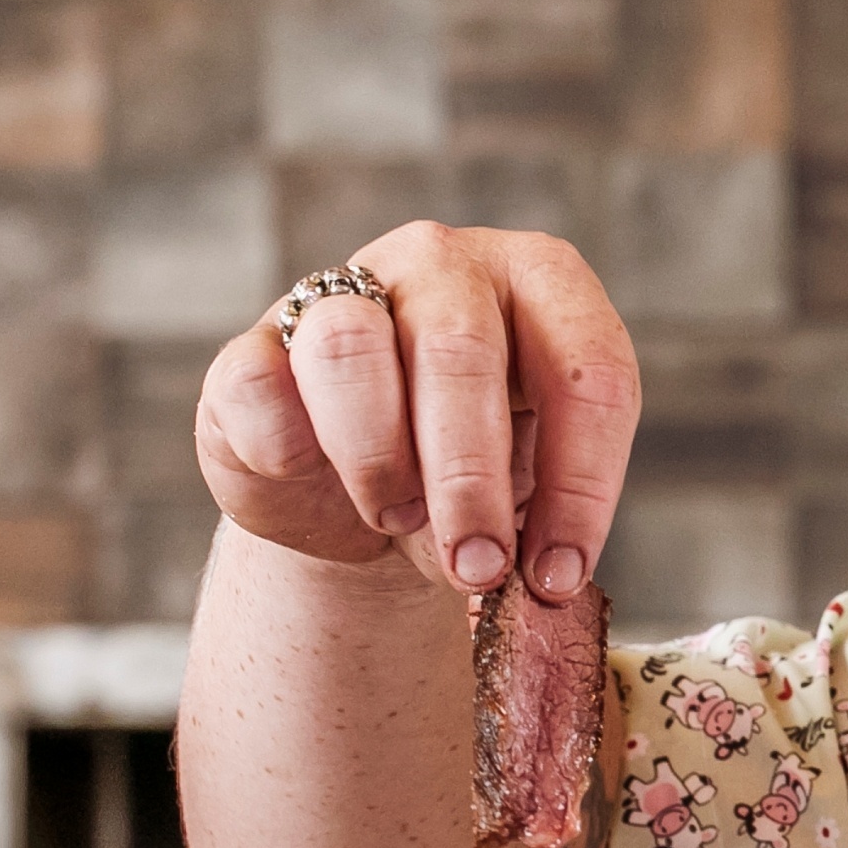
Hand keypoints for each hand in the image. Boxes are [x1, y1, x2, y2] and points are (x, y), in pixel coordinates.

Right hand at [193, 223, 640, 599]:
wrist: (366, 503)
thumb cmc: (474, 481)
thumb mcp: (528, 498)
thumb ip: (533, 527)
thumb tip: (517, 581)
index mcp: (544, 288)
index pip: (588, 370)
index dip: (581, 484)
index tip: (559, 575)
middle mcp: (445, 266)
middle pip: (460, 351)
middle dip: (472, 481)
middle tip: (477, 569)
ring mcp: (343, 292)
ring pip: (349, 348)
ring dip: (379, 460)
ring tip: (396, 520)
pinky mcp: (258, 345)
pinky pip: (262, 386)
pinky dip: (290, 451)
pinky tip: (311, 478)